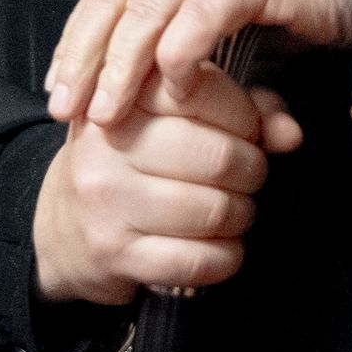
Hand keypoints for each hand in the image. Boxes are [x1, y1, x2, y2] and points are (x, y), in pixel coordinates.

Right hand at [31, 65, 303, 307]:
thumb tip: (290, 133)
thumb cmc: (133, 161)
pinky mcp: (115, 254)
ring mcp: (107, 201)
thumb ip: (240, 109)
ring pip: (214, 211)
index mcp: (124, 95)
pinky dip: (224, 257)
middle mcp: (108, 144)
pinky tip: (219, 246)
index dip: (245, 115)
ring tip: (234, 209)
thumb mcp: (173, 118)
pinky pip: (198, 261)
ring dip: (241, 215)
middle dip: (252, 170)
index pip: (205, 91)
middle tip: (248, 175)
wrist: (61, 226)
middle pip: (219, 157)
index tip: (246, 129)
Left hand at [44, 0, 351, 126]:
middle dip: (83, 56)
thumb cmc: (299, 0)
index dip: (74, 39)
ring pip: (149, 4)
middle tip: (65, 110)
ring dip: (121, 64)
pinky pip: (202, 13)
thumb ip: (181, 35)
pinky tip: (173, 91)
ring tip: (106, 114)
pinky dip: (180, 54)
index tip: (56, 91)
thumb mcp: (226, 13)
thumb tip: (129, 90)